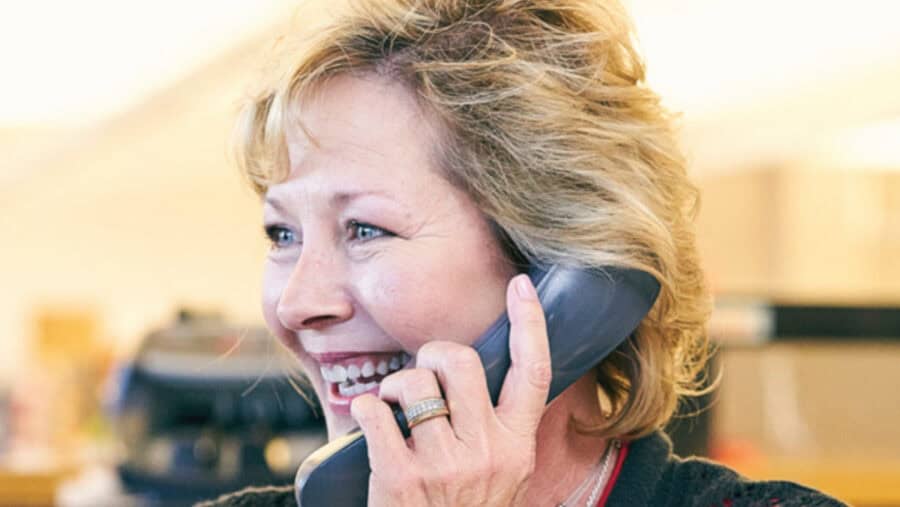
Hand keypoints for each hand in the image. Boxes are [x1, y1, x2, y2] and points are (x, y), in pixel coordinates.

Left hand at [350, 274, 551, 506]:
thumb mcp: (500, 475)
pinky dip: (366, 408)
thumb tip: (473, 377)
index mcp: (516, 446)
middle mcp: (487, 451)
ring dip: (395, 385)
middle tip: (424, 371)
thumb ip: (496, 431)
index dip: (530, 323)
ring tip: (393, 407)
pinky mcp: (401, 477)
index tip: (521, 287)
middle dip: (434, 353)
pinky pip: (374, 410)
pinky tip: (371, 424)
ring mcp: (444, 465)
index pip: (533, 372)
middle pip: (461, 361)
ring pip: (414, 383)